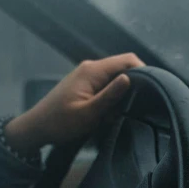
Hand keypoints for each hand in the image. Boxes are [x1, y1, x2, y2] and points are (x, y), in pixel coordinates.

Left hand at [4, 53, 143, 152]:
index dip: (144, 71)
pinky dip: (112, 97)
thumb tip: (129, 78)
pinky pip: (106, 85)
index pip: (128, 60)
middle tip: (138, 105)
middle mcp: (91, 68)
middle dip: (134, 85)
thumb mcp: (88, 113)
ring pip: (116, 77)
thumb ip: (110, 95)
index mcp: (93, 71)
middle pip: (123, 67)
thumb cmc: (61, 122)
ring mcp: (87, 75)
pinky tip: (110, 112)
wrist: (36, 127)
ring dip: (122, 94)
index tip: (152, 90)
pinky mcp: (85, 84)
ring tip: (122, 112)